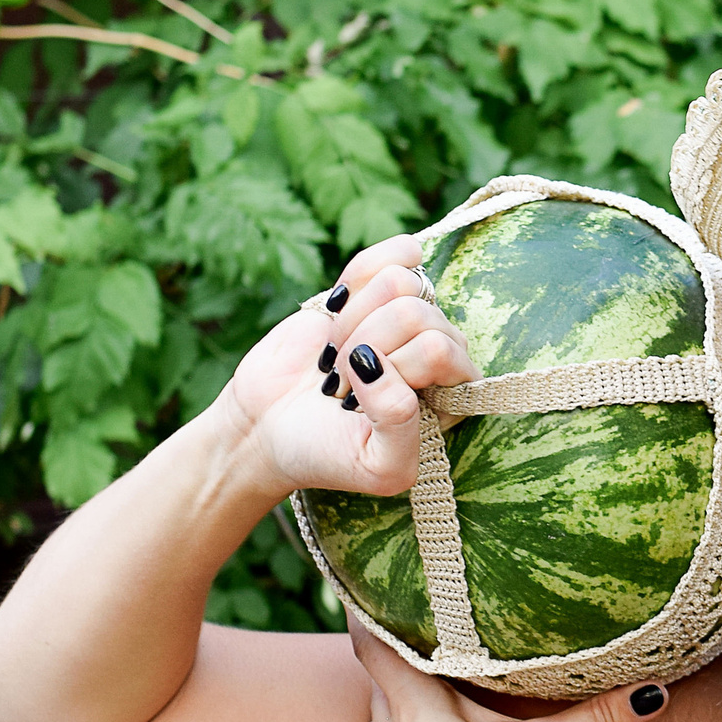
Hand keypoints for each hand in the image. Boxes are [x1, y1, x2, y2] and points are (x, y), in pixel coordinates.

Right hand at [219, 235, 481, 496]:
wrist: (267, 427)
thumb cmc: (328, 454)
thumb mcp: (378, 465)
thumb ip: (399, 424)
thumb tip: (379, 361)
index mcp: (454, 395)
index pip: (440, 350)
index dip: (392, 368)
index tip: (361, 403)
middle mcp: (439, 353)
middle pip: (417, 313)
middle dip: (365, 347)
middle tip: (342, 383)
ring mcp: (410, 317)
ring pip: (400, 281)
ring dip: (353, 322)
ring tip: (338, 358)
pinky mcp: (378, 289)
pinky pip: (390, 256)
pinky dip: (357, 279)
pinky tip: (341, 306)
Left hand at [344, 619, 670, 721]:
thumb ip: (593, 720)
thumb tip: (652, 690)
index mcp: (417, 703)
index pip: (376, 643)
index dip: (366, 609)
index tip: (362, 578)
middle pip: (379, 675)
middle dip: (388, 646)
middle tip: (402, 619)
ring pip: (374, 716)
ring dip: (385, 695)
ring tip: (401, 676)